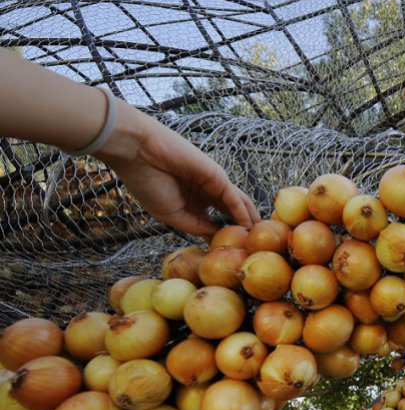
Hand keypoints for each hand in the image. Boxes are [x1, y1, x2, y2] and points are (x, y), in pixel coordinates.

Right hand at [94, 101, 258, 238]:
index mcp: (192, 203)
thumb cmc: (148, 183)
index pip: (215, 223)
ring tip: (259, 238)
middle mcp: (206, 194)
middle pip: (231, 213)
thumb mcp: (172, 215)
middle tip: (255, 246)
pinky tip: (250, 226)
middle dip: (243, 229)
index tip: (233, 256)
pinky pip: (234, 198)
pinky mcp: (218, 176)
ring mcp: (213, 184)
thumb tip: (216, 238)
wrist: (139, 153)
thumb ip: (195, 227)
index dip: (224, 238)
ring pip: (238, 205)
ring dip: (250, 221)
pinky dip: (243, 213)